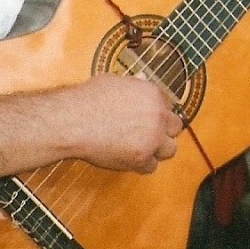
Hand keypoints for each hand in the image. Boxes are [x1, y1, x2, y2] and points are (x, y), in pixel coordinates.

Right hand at [62, 73, 181, 173]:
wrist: (74, 121)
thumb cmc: (88, 100)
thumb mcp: (115, 81)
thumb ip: (134, 85)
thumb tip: (141, 81)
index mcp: (154, 94)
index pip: (169, 106)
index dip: (157, 113)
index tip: (148, 119)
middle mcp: (158, 116)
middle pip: (175, 127)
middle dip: (163, 131)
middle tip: (148, 134)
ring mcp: (152, 138)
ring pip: (170, 149)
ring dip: (157, 150)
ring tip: (142, 149)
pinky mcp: (142, 158)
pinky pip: (150, 167)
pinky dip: (140, 165)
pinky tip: (128, 159)